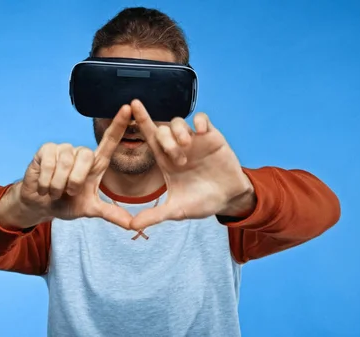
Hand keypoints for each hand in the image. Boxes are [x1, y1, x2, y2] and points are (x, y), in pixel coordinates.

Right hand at [0, 105, 133, 228]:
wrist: (41, 205)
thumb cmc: (67, 203)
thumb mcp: (90, 210)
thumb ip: (111, 214)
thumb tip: (132, 225)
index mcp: (95, 163)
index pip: (110, 140)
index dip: (119, 124)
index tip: (128, 107)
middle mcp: (81, 152)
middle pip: (86, 157)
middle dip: (75, 182)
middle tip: (68, 192)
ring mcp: (63, 149)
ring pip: (66, 162)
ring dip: (59, 184)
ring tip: (55, 190)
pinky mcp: (46, 150)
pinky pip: (49, 163)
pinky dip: (47, 180)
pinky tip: (44, 185)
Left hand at [129, 100, 254, 229]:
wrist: (228, 199)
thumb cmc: (201, 202)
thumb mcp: (177, 210)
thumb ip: (155, 216)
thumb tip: (130, 226)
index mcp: (166, 160)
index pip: (149, 138)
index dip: (141, 121)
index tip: (131, 106)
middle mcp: (178, 147)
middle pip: (162, 129)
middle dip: (165, 139)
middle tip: (179, 159)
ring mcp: (194, 141)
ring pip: (179, 122)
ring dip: (179, 132)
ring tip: (187, 147)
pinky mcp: (212, 137)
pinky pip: (202, 118)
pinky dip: (200, 121)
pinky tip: (202, 132)